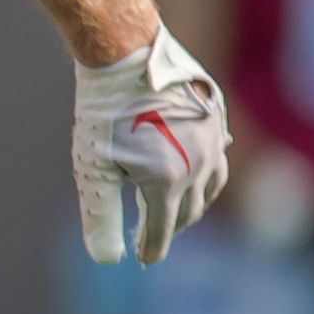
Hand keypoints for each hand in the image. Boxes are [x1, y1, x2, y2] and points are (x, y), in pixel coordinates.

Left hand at [74, 25, 229, 264]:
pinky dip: (207, 174)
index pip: (163, 229)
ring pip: (211, 186)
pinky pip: (220, 158)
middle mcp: (199, 166)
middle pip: (189, 211)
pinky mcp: (218, 122)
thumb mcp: (93, 167)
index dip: (151, 247)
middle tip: (150, 236)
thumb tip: (108, 260)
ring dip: (193, 203)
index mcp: (168, 182)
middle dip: (170, 227)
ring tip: (175, 211)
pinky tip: (196, 172)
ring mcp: (214, 143)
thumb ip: (101, 216)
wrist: (129, 53)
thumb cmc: (104, 111)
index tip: (144, 259)